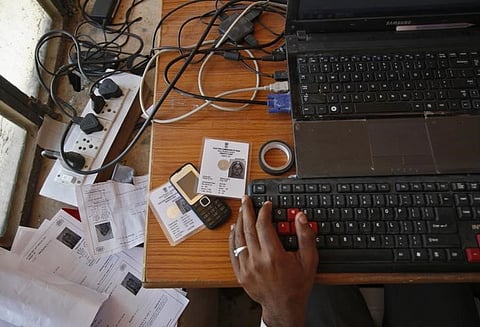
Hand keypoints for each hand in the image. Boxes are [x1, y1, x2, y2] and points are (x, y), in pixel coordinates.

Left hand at [229, 196, 317, 326]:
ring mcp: (247, 268)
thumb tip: (300, 216)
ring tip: (241, 210)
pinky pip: (233, 252)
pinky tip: (234, 229)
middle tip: (246, 199)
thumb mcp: (309, 260)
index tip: (266, 205)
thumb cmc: (297, 285)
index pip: (264, 226)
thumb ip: (305, 236)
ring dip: (239, 222)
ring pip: (239, 239)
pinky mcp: (240, 274)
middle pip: (248, 229)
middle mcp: (257, 261)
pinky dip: (233, 238)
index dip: (264, 212)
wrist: (284, 307)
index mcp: (273, 256)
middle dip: (247, 211)